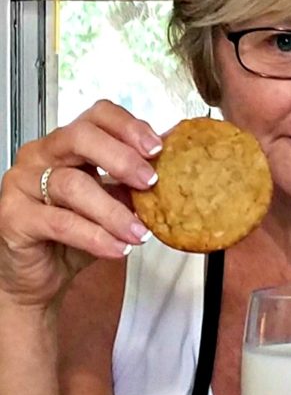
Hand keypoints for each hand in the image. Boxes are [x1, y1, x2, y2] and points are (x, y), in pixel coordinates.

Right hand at [0, 100, 162, 308]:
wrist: (39, 279)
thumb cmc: (70, 239)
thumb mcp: (110, 206)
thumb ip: (130, 185)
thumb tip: (171, 164)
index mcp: (65, 146)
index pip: (96, 116)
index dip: (128, 127)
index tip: (156, 147)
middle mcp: (40, 156)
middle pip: (80, 136)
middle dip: (121, 158)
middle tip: (150, 181)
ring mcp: (22, 183)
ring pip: (72, 184)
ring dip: (113, 210)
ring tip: (138, 233)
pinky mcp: (14, 216)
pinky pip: (60, 222)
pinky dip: (94, 236)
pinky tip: (116, 248)